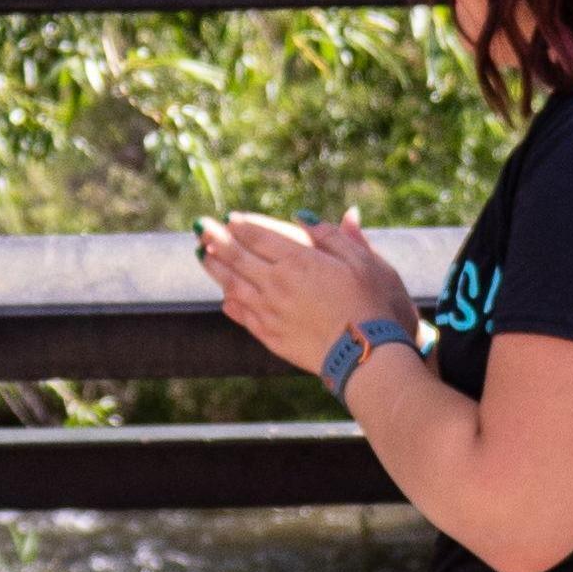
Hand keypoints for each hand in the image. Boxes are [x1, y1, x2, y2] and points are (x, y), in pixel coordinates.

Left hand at [199, 206, 420, 377]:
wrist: (367, 356)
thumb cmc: (372, 304)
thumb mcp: (364, 262)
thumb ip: (335, 236)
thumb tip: (306, 215)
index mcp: (299, 261)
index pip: (260, 237)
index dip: (243, 226)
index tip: (230, 218)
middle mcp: (277, 285)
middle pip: (238, 257)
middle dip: (216, 239)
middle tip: (200, 226)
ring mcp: (271, 313)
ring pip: (233, 285)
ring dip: (215, 268)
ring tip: (202, 254)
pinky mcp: (272, 337)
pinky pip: (243, 316)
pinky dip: (230, 303)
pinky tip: (225, 298)